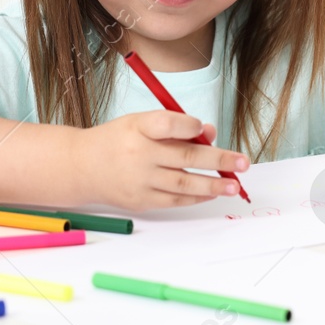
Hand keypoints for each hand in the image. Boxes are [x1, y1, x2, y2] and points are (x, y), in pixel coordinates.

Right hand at [77, 112, 248, 209]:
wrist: (82, 167)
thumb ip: (174, 125)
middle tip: (243, 162)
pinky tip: (212, 192)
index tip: (204, 128)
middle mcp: (138, 154)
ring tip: (235, 185)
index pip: (166, 123)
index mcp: (137, 127)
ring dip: (214, 184)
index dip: (189, 125)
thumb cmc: (118, 140)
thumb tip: (210, 132)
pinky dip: (196, 196)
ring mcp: (139, 180)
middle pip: (185, 156)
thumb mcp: (140, 123)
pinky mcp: (140, 201)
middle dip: (219, 160)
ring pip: (184, 183)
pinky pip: (174, 200)